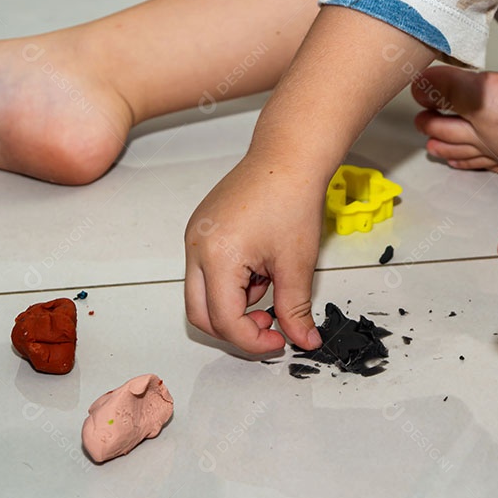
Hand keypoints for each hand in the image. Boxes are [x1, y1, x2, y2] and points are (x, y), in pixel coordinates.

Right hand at [184, 153, 324, 353]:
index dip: (253, 340)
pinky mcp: (200, 231)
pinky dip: (231, 284)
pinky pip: (206, 273)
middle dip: (236, 329)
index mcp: (217, 256)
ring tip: (270, 283)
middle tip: (270, 325)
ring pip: (202, 296)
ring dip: (234, 305)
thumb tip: (302, 339)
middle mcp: (197, 247)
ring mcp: (195, 238)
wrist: (287, 157)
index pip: (225, 321)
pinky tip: (259, 269)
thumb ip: (295, 309)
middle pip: (201, 315)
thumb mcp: (297, 263)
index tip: (280, 340)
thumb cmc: (291, 196)